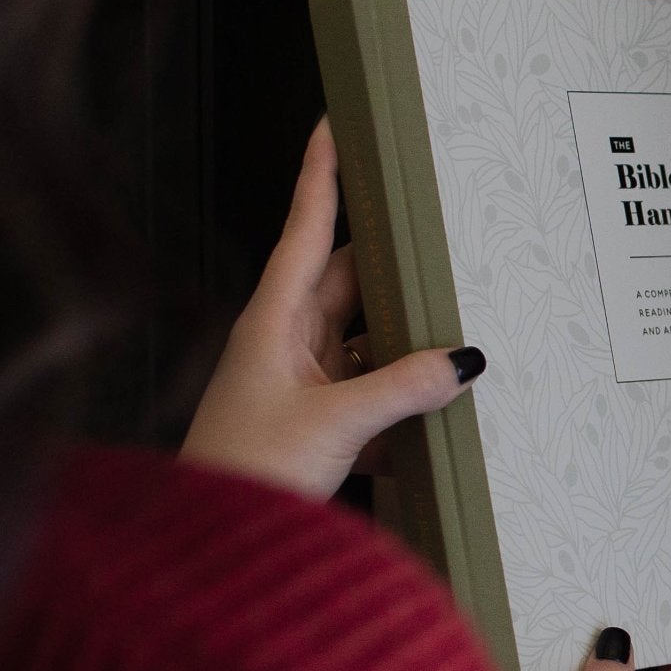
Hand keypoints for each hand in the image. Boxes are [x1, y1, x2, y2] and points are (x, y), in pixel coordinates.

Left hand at [180, 119, 483, 499]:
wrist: (208, 550)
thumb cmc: (246, 473)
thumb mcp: (336, 424)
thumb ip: (404, 388)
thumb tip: (463, 358)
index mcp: (274, 319)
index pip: (307, 226)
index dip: (324, 171)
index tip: (336, 120)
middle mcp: (284, 341)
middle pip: (349, 281)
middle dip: (394, 264)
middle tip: (440, 235)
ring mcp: (298, 383)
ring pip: (365, 341)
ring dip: (405, 343)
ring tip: (460, 331)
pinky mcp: (313, 425)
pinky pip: (368, 396)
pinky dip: (400, 405)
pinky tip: (437, 422)